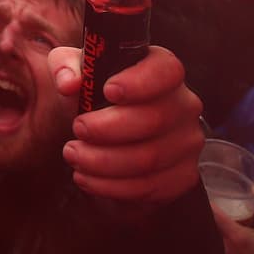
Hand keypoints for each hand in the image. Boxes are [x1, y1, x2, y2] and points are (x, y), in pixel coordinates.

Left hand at [48, 46, 204, 204]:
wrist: (103, 130)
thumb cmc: (93, 92)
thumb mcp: (73, 69)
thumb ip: (66, 67)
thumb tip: (69, 83)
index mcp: (164, 70)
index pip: (167, 71)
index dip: (140, 82)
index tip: (109, 90)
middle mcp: (184, 104)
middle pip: (154, 120)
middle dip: (107, 129)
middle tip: (77, 129)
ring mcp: (187, 142)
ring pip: (148, 158)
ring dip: (103, 161)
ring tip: (74, 155)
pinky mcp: (182, 176)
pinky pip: (149, 187)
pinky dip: (112, 186)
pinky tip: (88, 177)